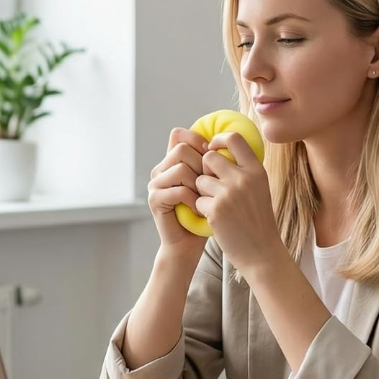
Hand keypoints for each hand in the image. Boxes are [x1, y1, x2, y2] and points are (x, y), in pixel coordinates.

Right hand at [147, 127, 210, 259]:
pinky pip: (179, 190)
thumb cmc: (205, 213)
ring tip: (205, 199)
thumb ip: (210, 162)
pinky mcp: (154, 199)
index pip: (179, 135)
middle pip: (181, 149)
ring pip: (181, 168)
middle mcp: (160, 169)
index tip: (212, 156)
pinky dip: (194, 200)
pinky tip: (199, 210)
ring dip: (199, 185)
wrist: (189, 244)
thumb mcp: (211, 183)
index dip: (197, 140)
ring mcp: (154, 184)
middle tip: (211, 184)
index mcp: (171, 161)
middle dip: (201, 166)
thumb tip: (224, 139)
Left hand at [194, 132, 282, 272]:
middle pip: (210, 157)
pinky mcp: (215, 210)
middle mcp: (243, 178)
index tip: (212, 148)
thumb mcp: (259, 189)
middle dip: (205, 169)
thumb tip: (220, 149)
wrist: (262, 253)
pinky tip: (215, 219)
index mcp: (257, 170)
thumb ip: (244, 170)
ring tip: (216, 205)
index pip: (234, 138)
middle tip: (211, 185)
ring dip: (202, 192)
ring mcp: (229, 193)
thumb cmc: (258, 221)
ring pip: (200, 179)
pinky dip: (202, 210)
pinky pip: (197, 200)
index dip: (218, 139)